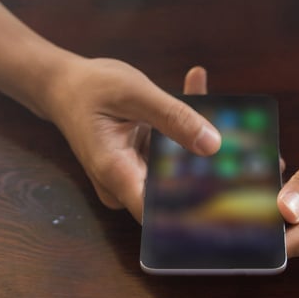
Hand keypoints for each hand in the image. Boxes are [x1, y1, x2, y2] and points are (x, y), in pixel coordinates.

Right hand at [44, 58, 219, 219]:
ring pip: (177, 167)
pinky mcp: (141, 164)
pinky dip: (185, 124)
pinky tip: (194, 84)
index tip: (226, 188)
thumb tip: (213, 145)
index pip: (157, 213)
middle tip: (234, 130)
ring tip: (211, 97)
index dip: (192, 209)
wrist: (64, 86)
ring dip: (196, 136)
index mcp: (116, 171)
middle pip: (174, 189)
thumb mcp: (133, 93)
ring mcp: (133, 175)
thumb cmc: (90, 88)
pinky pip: (171, 152)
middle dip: (204, 161)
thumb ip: (172, 117)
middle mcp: (124, 183)